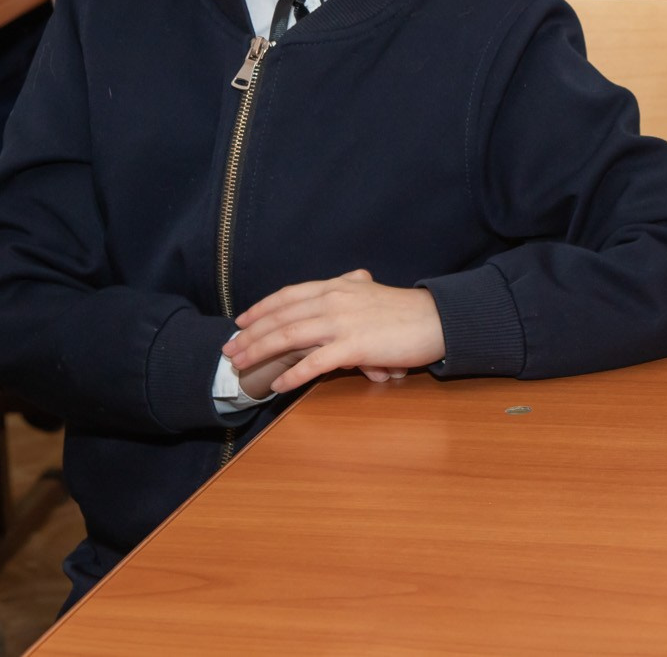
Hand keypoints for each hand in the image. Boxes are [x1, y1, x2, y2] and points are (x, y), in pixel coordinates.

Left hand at [223, 269, 444, 395]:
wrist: (437, 319)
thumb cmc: (407, 310)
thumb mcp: (374, 292)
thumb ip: (356, 287)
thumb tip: (352, 281)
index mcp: (338, 286)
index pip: (289, 295)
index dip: (261, 308)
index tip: (241, 321)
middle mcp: (335, 301)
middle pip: (282, 317)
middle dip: (251, 334)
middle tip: (229, 350)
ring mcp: (343, 323)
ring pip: (290, 336)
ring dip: (260, 352)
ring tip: (242, 366)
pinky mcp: (355, 347)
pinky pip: (315, 363)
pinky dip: (293, 375)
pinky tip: (278, 385)